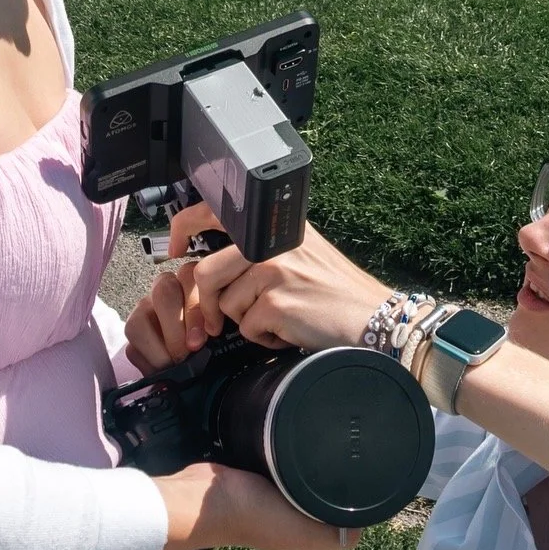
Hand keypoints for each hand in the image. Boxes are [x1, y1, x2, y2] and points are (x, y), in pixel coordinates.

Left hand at [125, 205, 389, 367]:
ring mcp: (273, 271)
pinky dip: (264, 338)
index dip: (183, 228)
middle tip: (213, 321)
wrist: (372, 318)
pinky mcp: (275, 303)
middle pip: (206, 272)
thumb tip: (211, 263)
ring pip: (225, 305)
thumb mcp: (302, 251)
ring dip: (246, 321)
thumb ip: (262, 248)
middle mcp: (272, 242)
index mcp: (276, 225)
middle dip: (205, 304)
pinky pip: (246, 328)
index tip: (175, 250)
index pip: (213, 211)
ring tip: (280, 317)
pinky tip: (290, 330)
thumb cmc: (337, 291)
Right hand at [153, 460, 359, 549]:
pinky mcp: (265, 480)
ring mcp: (281, 502)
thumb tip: (366, 526)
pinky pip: (292, 469)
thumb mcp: (305, 533)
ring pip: (314, 482)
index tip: (373, 475)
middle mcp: (299, 523)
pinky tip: (306, 441)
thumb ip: (338, 534)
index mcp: (312, 540)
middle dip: (344, 480)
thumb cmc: (256, 517)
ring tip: (335, 443)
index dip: (363, 503)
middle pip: (334, 500)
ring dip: (321, 467)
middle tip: (354, 453)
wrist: (206, 500)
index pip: (351, 522)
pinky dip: (300, 458)